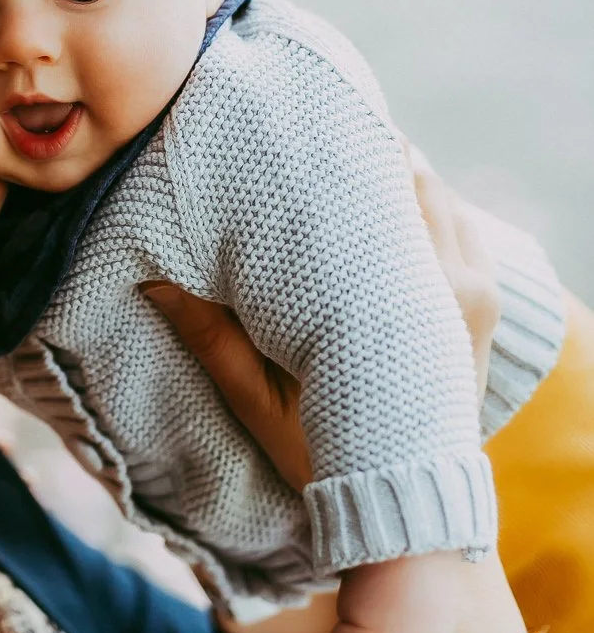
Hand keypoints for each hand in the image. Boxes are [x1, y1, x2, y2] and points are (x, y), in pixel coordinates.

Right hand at [144, 142, 499, 493]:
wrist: (401, 506)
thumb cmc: (326, 456)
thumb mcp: (259, 401)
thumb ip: (211, 336)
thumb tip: (151, 275)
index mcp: (401, 299)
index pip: (377, 189)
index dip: (335, 149)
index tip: (291, 126)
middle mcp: (453, 281)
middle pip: (412, 175)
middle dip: (361, 150)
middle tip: (306, 128)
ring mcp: (476, 290)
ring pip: (438, 194)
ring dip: (392, 171)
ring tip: (336, 152)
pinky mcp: (481, 303)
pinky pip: (458, 225)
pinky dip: (421, 201)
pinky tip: (376, 196)